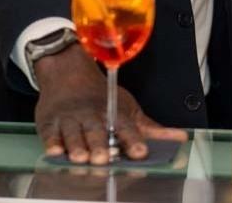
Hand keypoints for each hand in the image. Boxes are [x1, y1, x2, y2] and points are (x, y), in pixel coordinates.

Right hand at [33, 48, 185, 164]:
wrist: (68, 72)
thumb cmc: (100, 97)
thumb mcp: (127, 109)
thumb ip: (150, 129)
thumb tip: (180, 138)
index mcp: (113, 113)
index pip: (126, 127)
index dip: (133, 139)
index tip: (140, 152)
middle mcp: (92, 115)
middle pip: (97, 130)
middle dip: (100, 144)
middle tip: (103, 158)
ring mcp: (70, 117)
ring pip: (74, 132)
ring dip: (77, 144)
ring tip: (80, 157)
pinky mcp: (51, 121)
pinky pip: (50, 132)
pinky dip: (52, 142)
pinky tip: (55, 151)